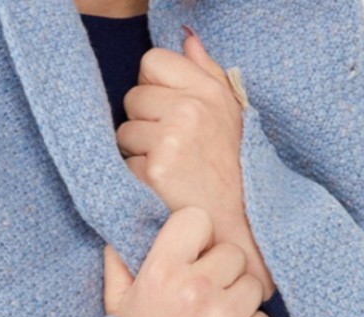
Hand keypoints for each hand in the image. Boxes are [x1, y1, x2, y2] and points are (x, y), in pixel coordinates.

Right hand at [103, 206, 271, 316]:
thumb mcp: (115, 311)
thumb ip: (120, 266)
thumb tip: (121, 233)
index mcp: (160, 273)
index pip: (197, 220)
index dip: (198, 239)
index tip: (193, 260)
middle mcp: (196, 290)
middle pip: (233, 253)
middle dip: (222, 275)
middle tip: (202, 307)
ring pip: (253, 286)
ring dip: (238, 305)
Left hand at [115, 27, 275, 298]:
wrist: (240, 229)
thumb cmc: (234, 174)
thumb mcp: (232, 116)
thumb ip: (207, 74)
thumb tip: (184, 39)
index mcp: (210, 92)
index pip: (152, 62)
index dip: (153, 89)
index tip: (168, 114)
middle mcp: (191, 110)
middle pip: (133, 98)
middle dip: (143, 124)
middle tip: (170, 152)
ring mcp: (171, 140)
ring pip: (123, 133)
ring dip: (137, 154)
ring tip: (167, 173)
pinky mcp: (155, 171)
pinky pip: (125, 164)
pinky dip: (137, 180)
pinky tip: (162, 191)